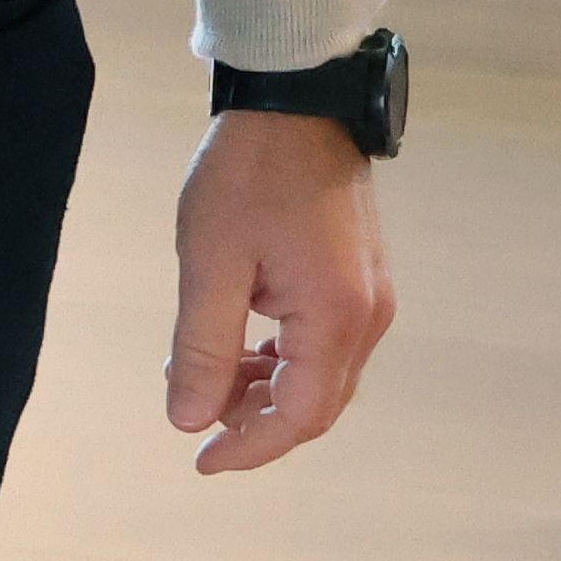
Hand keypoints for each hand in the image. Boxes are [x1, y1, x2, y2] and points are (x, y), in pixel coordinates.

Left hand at [163, 116, 394, 476]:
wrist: (296, 99)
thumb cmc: (248, 174)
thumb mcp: (210, 263)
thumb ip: (202, 349)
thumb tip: (189, 420)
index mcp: (335, 318)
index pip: (297, 417)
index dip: (249, 448)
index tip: (201, 461)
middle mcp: (368, 317)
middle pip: (317, 405)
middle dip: (256, 423)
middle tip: (197, 420)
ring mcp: (371, 297)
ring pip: (322, 377)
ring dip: (267, 391)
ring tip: (206, 376)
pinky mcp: (360, 279)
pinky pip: (326, 345)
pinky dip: (283, 361)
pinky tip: (241, 347)